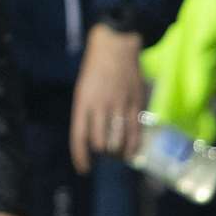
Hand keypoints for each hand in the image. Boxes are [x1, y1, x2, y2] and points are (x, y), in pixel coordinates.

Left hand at [71, 23, 145, 172]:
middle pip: (101, 144)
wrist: (115, 46)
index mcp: (83, 101)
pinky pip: (136, 133)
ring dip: (118, 153)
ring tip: (117, 153)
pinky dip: (133, 146)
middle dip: (102, 153)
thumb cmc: (95, 68)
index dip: (80, 156)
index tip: (83, 169)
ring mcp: (120, 106)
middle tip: (104, 152)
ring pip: (119, 142)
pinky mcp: (137, 105)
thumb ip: (87, 112)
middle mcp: (101, 106)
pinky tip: (131, 151)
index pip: (79, 136)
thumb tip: (91, 139)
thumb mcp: (83, 89)